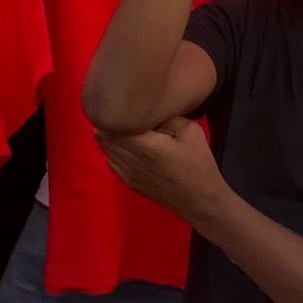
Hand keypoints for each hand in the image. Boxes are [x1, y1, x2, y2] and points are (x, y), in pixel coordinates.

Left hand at [99, 115, 226, 224]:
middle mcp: (130, 160)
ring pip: (105, 149)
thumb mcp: (191, 132)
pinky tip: (128, 145)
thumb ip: (168, 118)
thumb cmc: (197, 164)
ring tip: (123, 125)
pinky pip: (111, 161)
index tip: (122, 102)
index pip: (112, 126)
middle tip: (121, 111)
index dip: (113, 111)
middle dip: (109, 122)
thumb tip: (151, 111)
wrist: (199, 200)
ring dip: (110, 137)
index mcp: (145, 146)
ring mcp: (126, 173)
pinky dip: (114, 151)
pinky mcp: (128, 182)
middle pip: (103, 137)